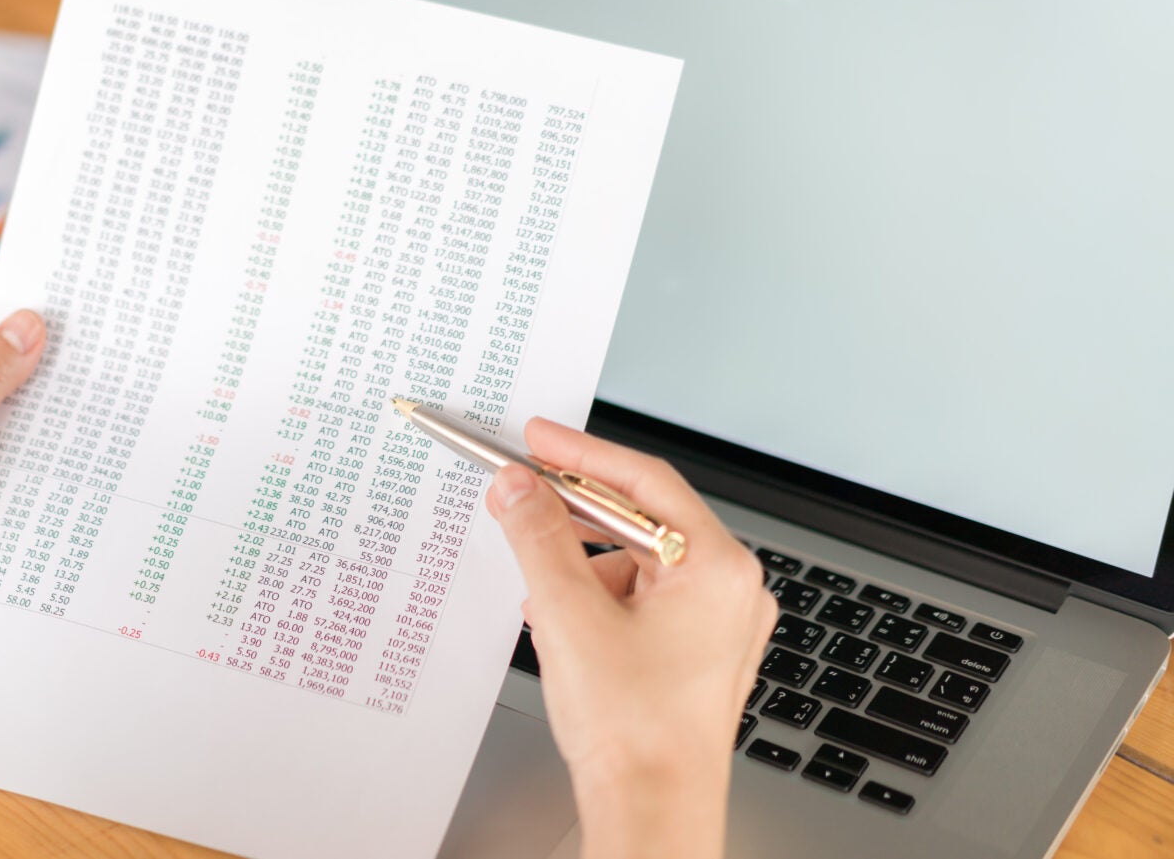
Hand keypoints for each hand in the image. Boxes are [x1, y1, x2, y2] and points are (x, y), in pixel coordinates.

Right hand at [487, 419, 773, 858]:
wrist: (651, 811)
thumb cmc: (636, 731)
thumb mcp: (568, 613)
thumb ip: (537, 536)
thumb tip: (517, 486)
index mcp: (719, 568)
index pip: (645, 480)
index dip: (582, 453)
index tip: (537, 437)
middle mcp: (731, 590)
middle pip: (641, 519)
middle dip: (572, 514)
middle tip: (519, 497)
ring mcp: (717, 624)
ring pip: (636, 561)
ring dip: (580, 563)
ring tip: (538, 588)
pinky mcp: (695, 653)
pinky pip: (641, 598)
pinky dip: (596, 597)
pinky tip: (560, 620)